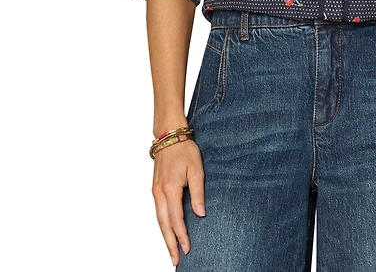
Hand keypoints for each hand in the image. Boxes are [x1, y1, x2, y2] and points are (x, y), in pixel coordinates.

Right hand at [151, 139, 205, 265]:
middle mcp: (159, 193)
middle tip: (175, 260)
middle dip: (170, 243)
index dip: (182, 235)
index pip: (176, 219)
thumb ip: (198, 193)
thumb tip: (200, 214)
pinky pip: (158, 212)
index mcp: (170, 189)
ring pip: (159, 220)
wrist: (169, 136)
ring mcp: (155, 191)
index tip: (187, 249)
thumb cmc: (184, 150)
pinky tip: (167, 231)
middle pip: (164, 224)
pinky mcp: (155, 189)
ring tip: (171, 250)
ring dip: (165, 236)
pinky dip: (162, 224)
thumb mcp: (196, 169)